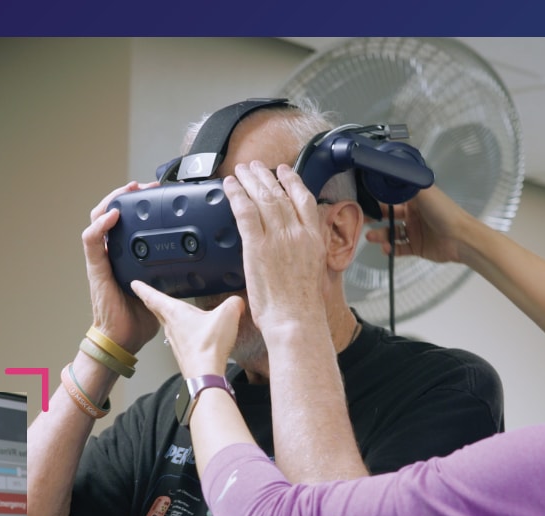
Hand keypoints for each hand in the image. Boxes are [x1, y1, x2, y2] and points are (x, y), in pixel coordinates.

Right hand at [81, 181, 162, 353]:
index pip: (127, 219)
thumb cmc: (141, 317)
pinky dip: (100, 225)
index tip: (157, 191)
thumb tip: (206, 265)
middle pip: (110, 211)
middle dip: (126, 194)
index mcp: (126, 254)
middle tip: (145, 185)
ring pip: (97, 218)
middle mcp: (112, 252)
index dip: (139, 202)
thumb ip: (177, 272)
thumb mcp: (165, 287)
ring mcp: (102, 259)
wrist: (124, 338)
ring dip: (111, 200)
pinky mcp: (96, 268)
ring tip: (127, 191)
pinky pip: (91, 240)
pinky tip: (113, 215)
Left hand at [129, 281, 243, 378]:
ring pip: (168, 325)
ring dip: (166, 317)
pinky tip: (190, 333)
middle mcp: (171, 327)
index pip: (153, 297)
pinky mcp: (183, 353)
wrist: (205, 373)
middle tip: (145, 295)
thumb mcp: (227, 315)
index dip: (143, 288)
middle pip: (157, 311)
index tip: (134, 284)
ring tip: (168, 312)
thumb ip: (233, 303)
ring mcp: (176, 341)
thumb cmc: (209, 345)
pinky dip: (181, 331)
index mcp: (175, 313)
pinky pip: (180, 337)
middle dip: (150, 301)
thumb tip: (237, 302)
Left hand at [225, 162, 330, 334]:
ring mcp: (277, 238)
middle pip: (280, 194)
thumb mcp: (314, 272)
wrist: (296, 320)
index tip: (285, 172)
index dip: (293, 181)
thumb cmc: (302, 306)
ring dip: (250, 180)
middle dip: (266, 176)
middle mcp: (297, 233)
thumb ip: (305, 253)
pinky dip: (236, 195)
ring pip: (262, 198)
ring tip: (242, 170)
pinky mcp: (257, 246)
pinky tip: (230, 186)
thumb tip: (294, 250)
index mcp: (313, 238)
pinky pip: (245, 211)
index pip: (304, 199)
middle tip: (256, 166)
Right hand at [363, 186, 470, 264]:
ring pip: (391, 233)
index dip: (378, 198)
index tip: (363, 200)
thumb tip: (386, 172)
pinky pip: (399, 248)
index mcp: (415, 199)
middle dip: (374, 217)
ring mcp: (414, 231)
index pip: (392, 196)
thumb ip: (404, 183)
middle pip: (389, 215)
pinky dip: (391, 249)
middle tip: (361, 219)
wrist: (460, 238)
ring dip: (380, 235)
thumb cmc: (443, 211)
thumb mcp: (423, 191)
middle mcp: (414, 214)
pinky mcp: (416, 247)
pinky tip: (386, 248)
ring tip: (371, 237)